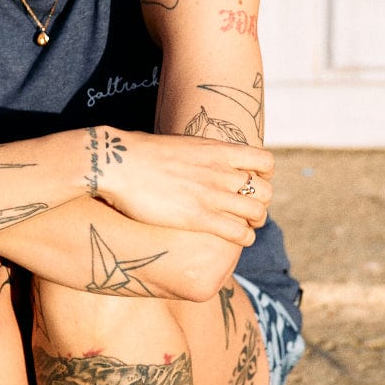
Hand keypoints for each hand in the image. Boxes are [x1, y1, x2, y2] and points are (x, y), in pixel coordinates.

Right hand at [91, 130, 273, 245]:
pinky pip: (239, 232)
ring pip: (258, 212)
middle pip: (266, 190)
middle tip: (248, 210)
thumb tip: (187, 156)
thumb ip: (194, 153)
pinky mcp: (199, 217)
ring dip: (256, 222)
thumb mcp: (178, 145)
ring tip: (245, 227)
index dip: (265, 176)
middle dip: (262, 202)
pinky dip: (244, 239)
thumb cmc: (138, 153)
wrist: (118, 163)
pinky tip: (236, 240)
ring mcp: (212, 194)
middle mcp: (221, 171)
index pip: (265, 161)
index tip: (252, 183)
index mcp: (217, 150)